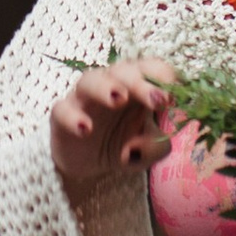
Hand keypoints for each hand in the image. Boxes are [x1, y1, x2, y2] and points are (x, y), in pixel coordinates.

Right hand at [49, 55, 178, 192]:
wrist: (91, 166)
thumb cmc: (125, 145)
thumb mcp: (147, 151)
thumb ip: (156, 146)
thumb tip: (150, 143)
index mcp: (136, 87)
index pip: (150, 69)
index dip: (163, 78)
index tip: (174, 98)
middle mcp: (110, 86)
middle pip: (123, 71)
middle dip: (141, 83)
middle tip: (158, 100)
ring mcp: (84, 99)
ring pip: (90, 80)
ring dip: (105, 87)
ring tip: (118, 99)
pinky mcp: (62, 116)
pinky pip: (62, 110)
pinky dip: (73, 117)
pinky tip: (86, 129)